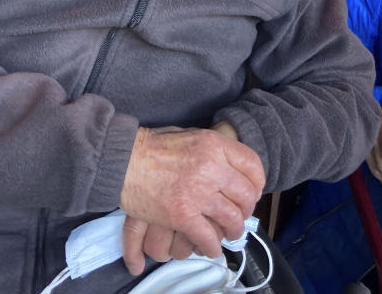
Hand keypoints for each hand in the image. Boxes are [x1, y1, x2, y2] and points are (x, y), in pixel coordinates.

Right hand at [119, 126, 264, 272]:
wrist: (123, 158)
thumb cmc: (153, 145)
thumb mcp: (192, 134)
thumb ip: (213, 148)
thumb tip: (230, 164)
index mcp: (215, 145)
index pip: (252, 165)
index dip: (258, 182)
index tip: (254, 191)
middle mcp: (212, 168)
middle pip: (245, 194)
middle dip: (247, 209)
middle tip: (242, 216)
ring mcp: (198, 193)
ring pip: (231, 218)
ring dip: (234, 230)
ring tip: (231, 234)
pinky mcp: (181, 215)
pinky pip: (206, 236)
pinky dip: (211, 246)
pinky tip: (210, 248)